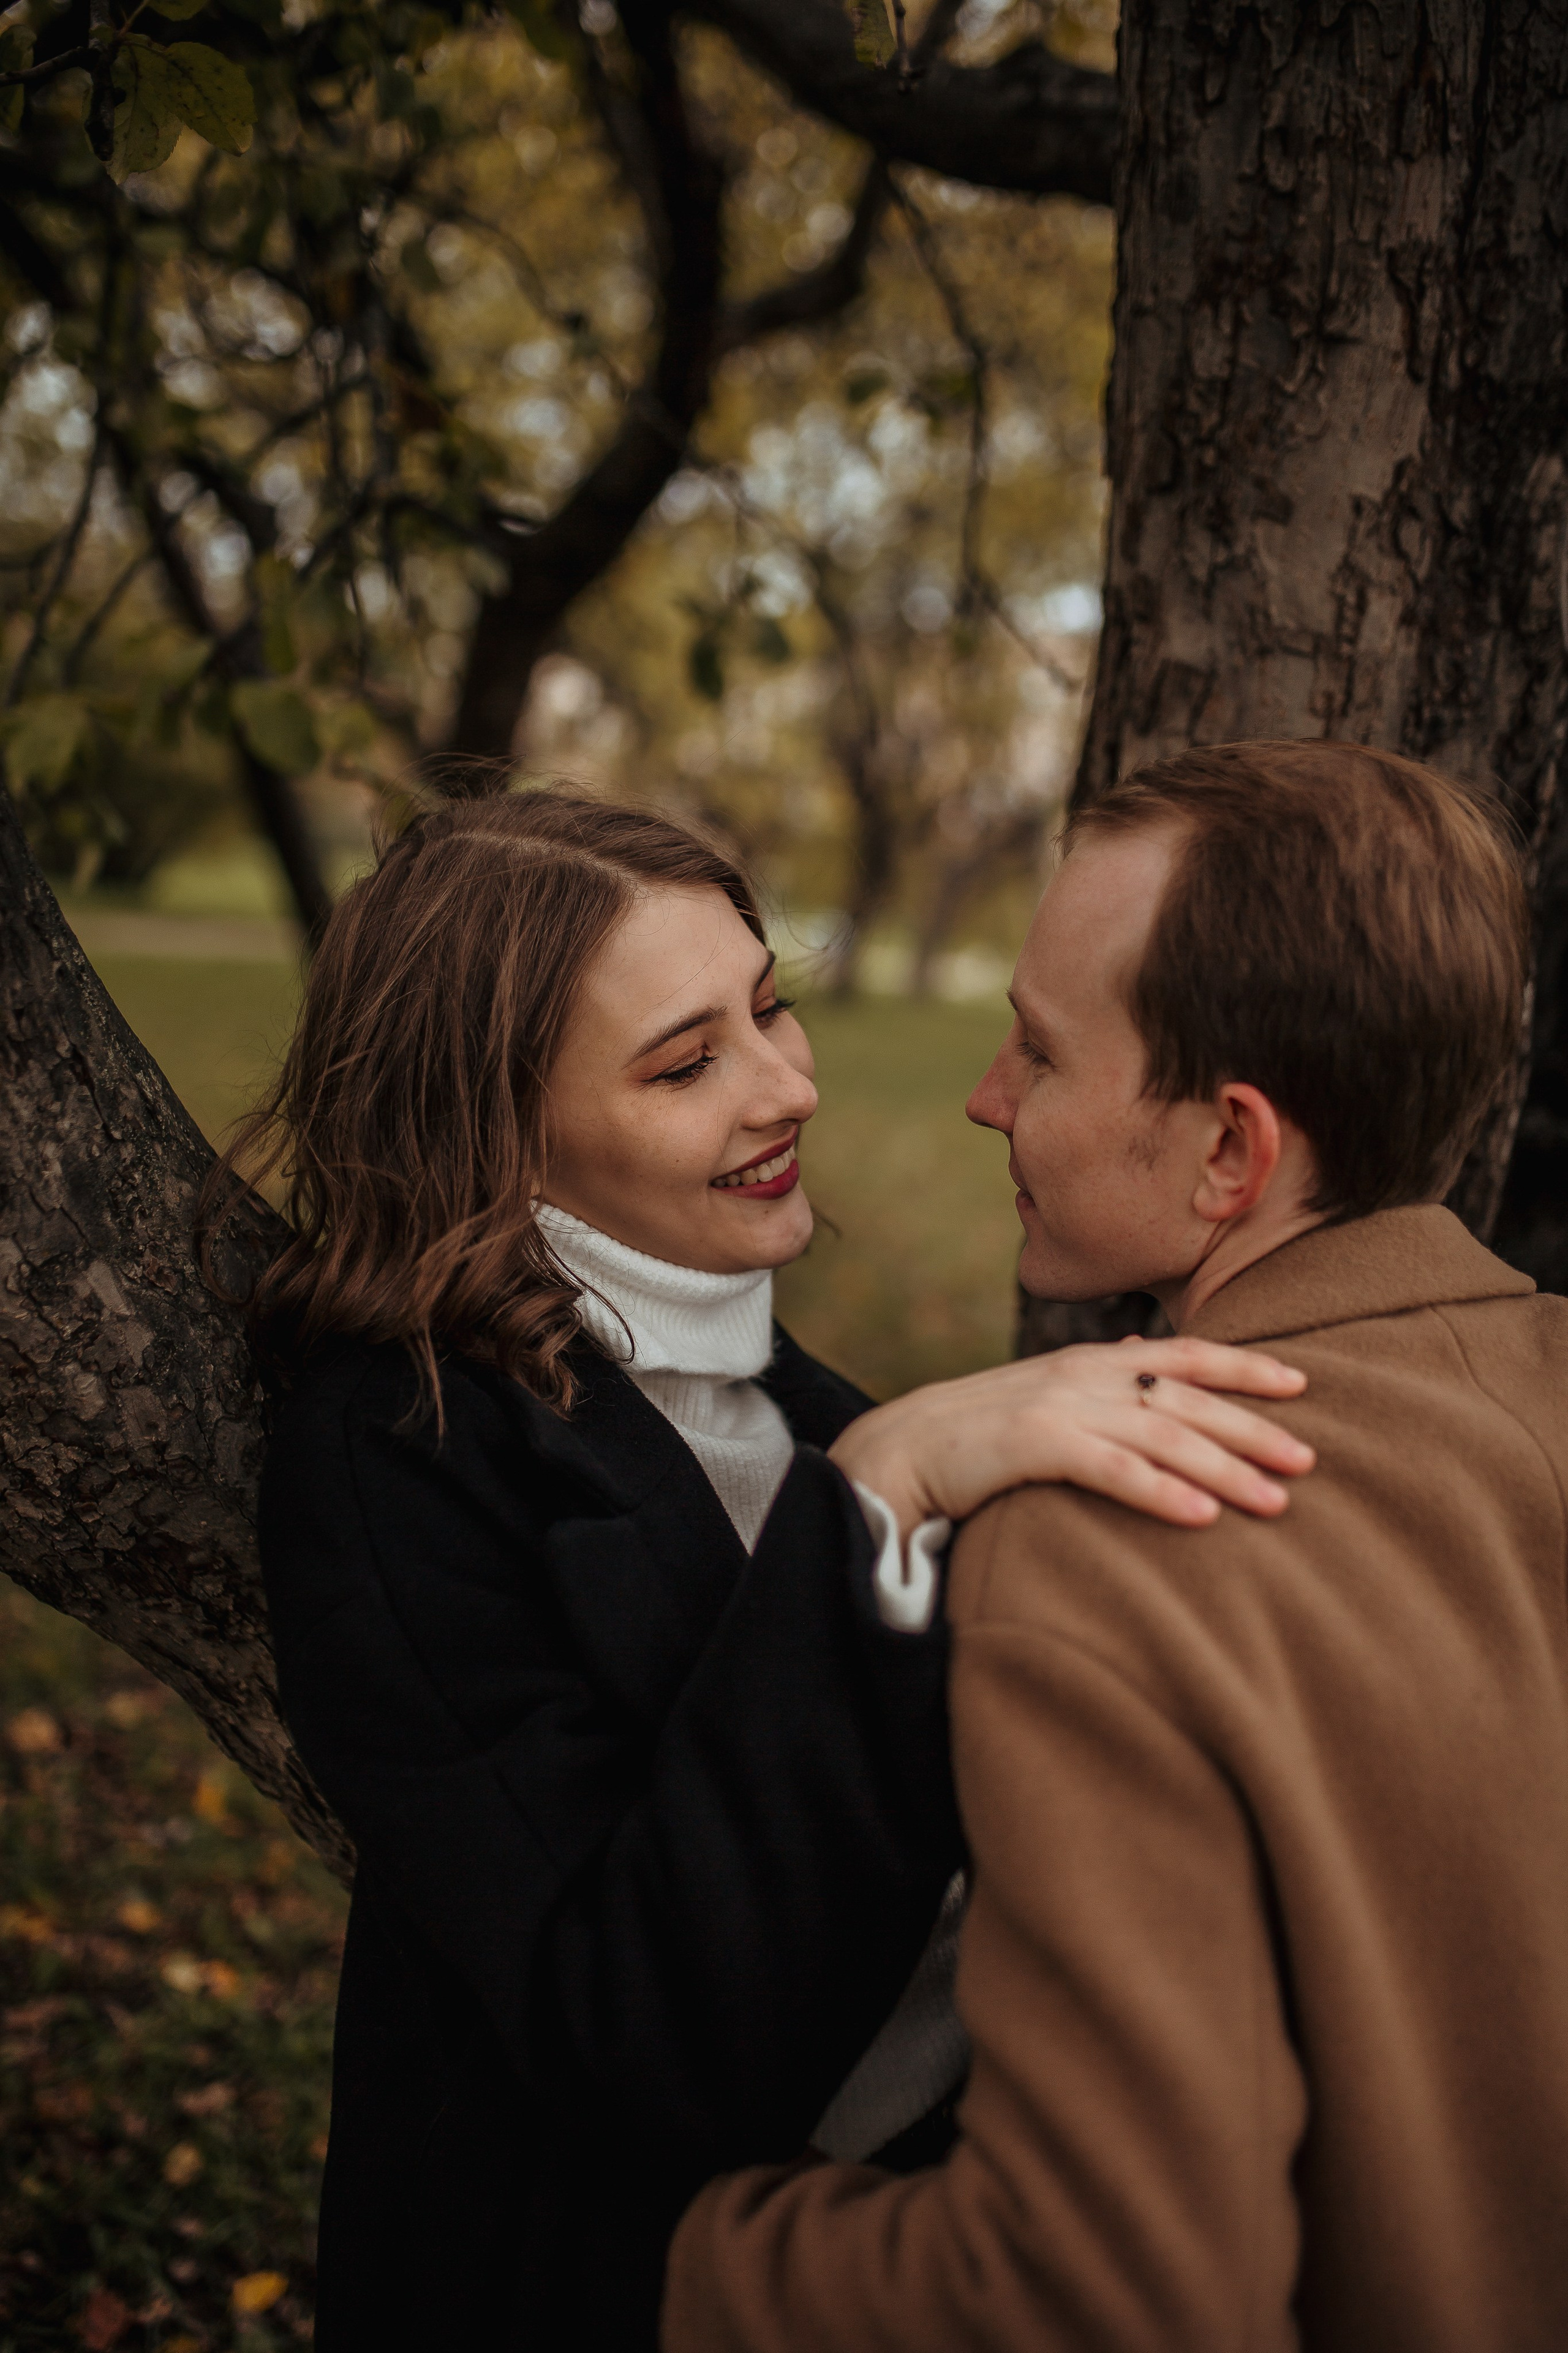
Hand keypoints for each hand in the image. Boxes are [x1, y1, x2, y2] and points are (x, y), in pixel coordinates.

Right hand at [827, 1338, 1313, 1538]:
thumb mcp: (1047, 1402)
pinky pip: (1110, 1469)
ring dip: (1225, 1467)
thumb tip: (1142, 1368)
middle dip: (1253, 1427)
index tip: (1301, 1383)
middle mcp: (1084, 1377)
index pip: (1184, 1357)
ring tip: (1275, 1500)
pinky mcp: (1032, 1444)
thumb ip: (1097, 1388)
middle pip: (1187, 1399)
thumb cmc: (977, 1437)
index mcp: (1091, 1364)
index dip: (1243, 1368)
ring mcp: (1059, 1407)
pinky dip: (1159, 1491)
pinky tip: (1202, 1517)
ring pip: (1162, 1434)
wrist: (896, 1450)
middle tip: (1309, 1459)